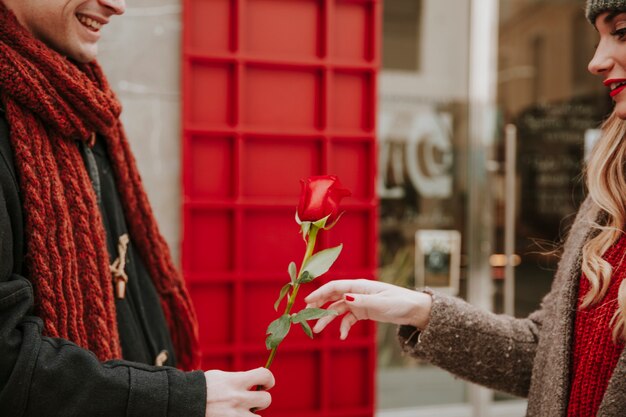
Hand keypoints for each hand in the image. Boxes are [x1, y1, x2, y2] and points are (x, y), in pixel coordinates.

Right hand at [204, 367, 274, 416]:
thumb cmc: (201, 387)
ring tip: (243, 412)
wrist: (182, 401)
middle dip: (262, 400)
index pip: (265, 375)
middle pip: (266, 399)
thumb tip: (255, 382)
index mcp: (235, 381)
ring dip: (253, 415)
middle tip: (254, 401)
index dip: (269, 379)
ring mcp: (234, 415)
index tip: (265, 383)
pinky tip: (235, 416)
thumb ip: (238, 379)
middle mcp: (237, 398)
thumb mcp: (220, 377)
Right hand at [304, 279, 431, 339]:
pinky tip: (342, 336)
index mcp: (360, 285)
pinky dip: (343, 327)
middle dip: (318, 305)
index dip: (319, 293)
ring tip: (317, 330)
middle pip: (332, 296)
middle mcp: (356, 292)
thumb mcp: (381, 303)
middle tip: (305, 315)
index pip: (335, 287)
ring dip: (327, 319)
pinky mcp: (362, 311)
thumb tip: (344, 298)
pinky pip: (348, 319)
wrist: (414, 310)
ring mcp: (359, 302)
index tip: (307, 301)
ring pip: (337, 309)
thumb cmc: (399, 302)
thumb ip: (362, 301)